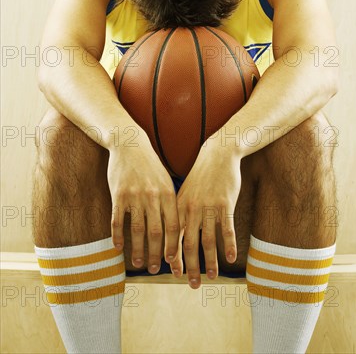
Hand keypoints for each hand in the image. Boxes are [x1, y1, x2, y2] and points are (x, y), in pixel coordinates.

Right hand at [107, 127, 179, 273]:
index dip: (174, 246)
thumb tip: (178, 229)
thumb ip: (171, 203)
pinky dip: (118, 236)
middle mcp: (153, 196)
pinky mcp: (118, 194)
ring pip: (137, 230)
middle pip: (157, 232)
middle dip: (157, 254)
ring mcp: (135, 195)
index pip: (174, 225)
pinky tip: (118, 247)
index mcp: (168, 193)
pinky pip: (117, 220)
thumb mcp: (166, 181)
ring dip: (138, 250)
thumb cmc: (150, 166)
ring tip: (139, 263)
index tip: (174, 261)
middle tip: (156, 270)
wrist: (130, 144)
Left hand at [172, 137, 242, 287]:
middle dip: (190, 267)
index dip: (174, 257)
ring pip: (208, 240)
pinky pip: (227, 228)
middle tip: (192, 285)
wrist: (217, 154)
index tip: (175, 274)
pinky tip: (232, 258)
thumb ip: (180, 213)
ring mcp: (208, 207)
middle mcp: (191, 209)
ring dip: (210, 261)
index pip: (173, 238)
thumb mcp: (185, 192)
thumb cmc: (201, 176)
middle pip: (189, 244)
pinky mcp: (225, 203)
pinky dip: (228, 245)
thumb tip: (173, 236)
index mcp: (179, 207)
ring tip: (212, 276)